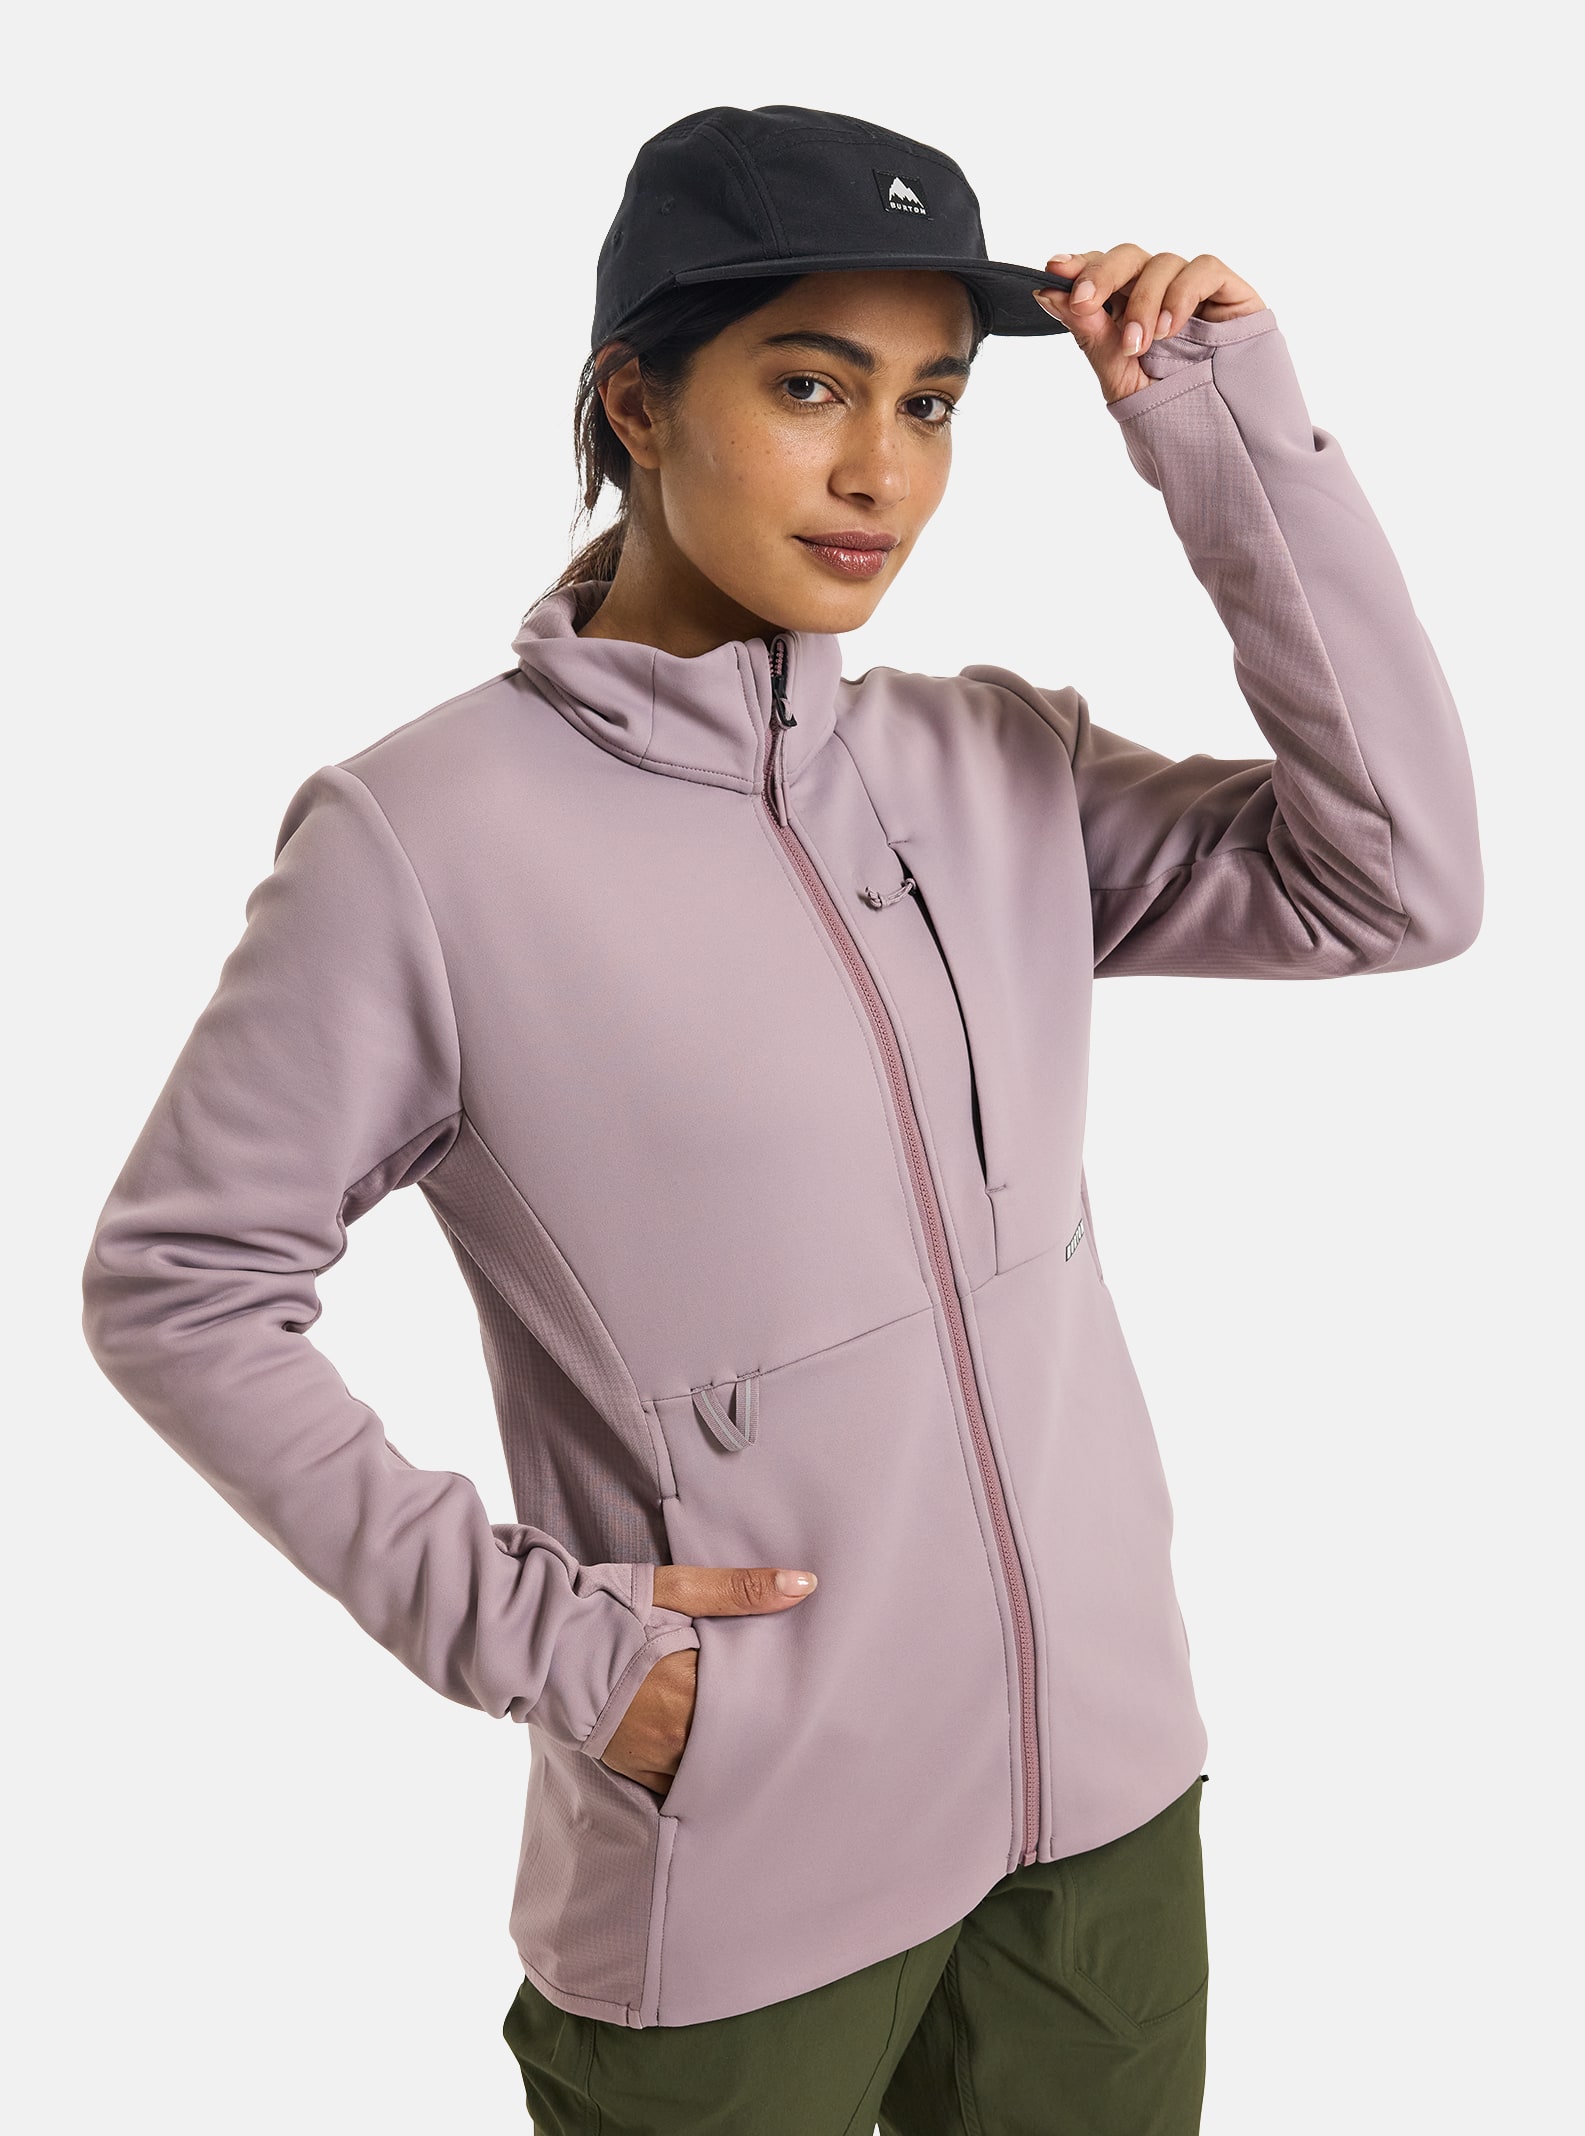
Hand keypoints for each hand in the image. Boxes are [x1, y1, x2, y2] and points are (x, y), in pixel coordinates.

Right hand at [599, 1563, 817, 1795]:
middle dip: (759, 1727)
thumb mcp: (674, 1588)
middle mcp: (676, 1732)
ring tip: (749, 1731)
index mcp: (690, 1684)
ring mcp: (655, 1757)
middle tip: (783, 1714)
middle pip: (741, 1740)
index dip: (780, 1695)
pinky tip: (711, 1752)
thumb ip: (739, 1589)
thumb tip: (804, 1584)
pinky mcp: (636, 1770)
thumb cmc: (608, 1608)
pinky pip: (684, 1784)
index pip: (759, 1701)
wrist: (542, 1641)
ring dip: (730, 1751)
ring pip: (715, 1768)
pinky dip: (700, 1770)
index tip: (798, 1688)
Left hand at [1032, 247, 1265, 404]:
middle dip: (1101, 274)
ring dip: (1142, 300)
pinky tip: (1168, 328)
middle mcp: (1160, 297)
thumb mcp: (1120, 378)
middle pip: (1128, 257)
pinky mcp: (1231, 295)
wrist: (1224, 444)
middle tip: (1083, 301)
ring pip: (1162, 262)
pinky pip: (1204, 269)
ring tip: (1139, 346)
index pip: (1102, 274)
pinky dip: (1181, 293)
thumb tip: (1048, 292)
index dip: (1080, 266)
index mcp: (1129, 314)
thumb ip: (1090, 334)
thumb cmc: (1173, 414)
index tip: (1053, 270)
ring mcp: (1195, 294)